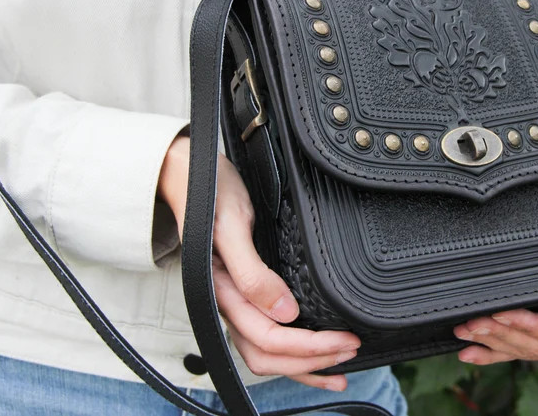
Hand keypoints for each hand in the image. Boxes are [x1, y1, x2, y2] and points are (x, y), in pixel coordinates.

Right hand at [158, 136, 360, 390]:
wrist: (186, 171)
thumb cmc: (207, 191)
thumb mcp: (231, 226)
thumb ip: (252, 272)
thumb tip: (285, 312)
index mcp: (223, 291)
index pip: (267, 338)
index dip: (308, 346)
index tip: (345, 340)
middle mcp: (227, 303)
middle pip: (267, 356)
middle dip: (311, 361)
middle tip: (352, 349)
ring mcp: (233, 301)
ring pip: (265, 353)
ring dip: (302, 364)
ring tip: (339, 366)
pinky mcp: (242, 293)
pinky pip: (263, 335)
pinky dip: (290, 352)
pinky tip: (313, 354)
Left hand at [453, 281, 537, 364]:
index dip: (530, 325)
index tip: (502, 312)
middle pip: (536, 345)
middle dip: (501, 333)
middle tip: (473, 322)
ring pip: (521, 350)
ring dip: (490, 341)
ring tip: (465, 330)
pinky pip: (513, 355)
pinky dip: (489, 354)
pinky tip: (468, 353)